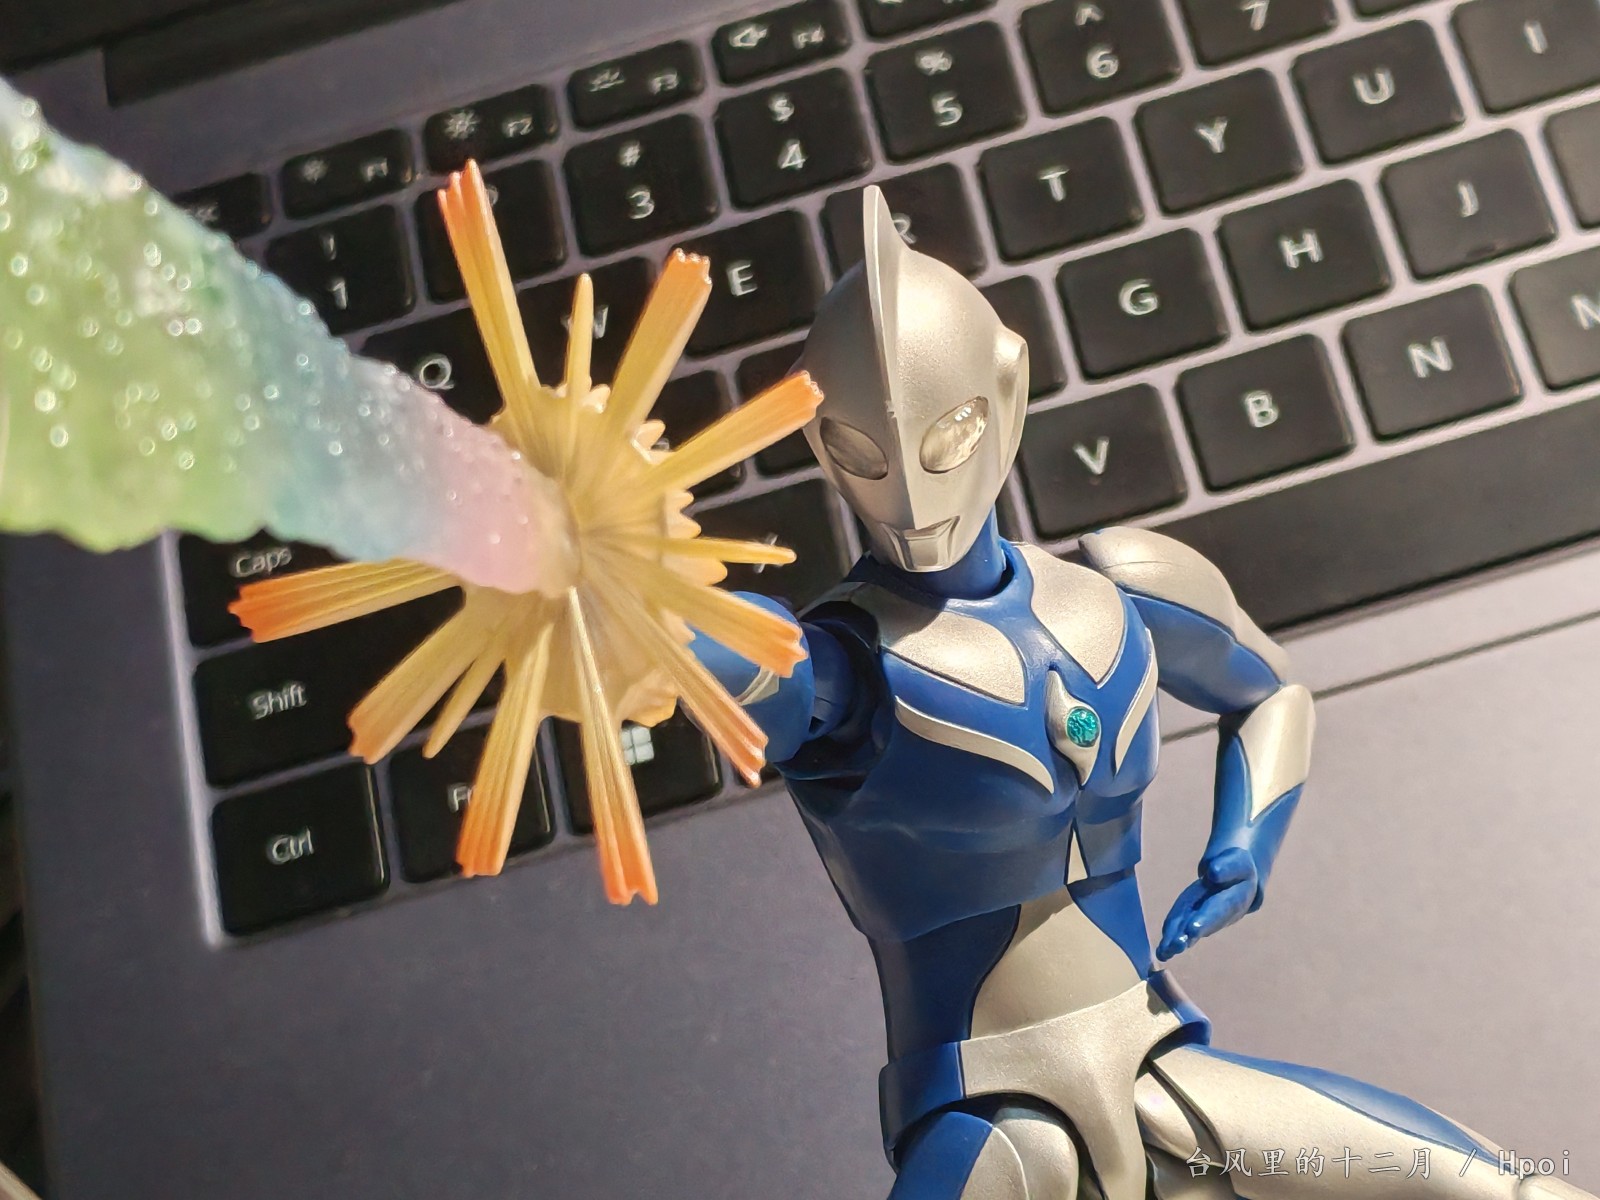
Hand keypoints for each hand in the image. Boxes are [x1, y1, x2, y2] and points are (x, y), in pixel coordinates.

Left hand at [1156, 847, 1259, 961]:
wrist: (1238, 876)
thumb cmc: (1235, 866)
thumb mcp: (1236, 861)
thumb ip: (1227, 866)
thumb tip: (1213, 872)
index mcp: (1236, 897)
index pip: (1221, 907)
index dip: (1206, 919)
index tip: (1192, 929)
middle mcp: (1223, 914)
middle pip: (1205, 925)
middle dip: (1191, 934)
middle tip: (1178, 944)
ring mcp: (1209, 919)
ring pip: (1194, 930)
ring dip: (1180, 941)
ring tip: (1165, 952)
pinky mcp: (1196, 918)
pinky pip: (1184, 928)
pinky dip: (1173, 938)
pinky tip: (1163, 951)